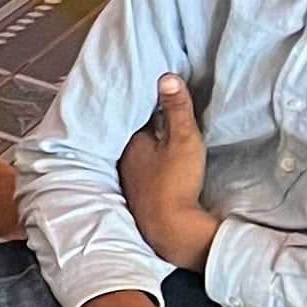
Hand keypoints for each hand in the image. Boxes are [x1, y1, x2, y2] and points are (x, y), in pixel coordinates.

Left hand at [118, 73, 221, 271]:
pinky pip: (145, 169)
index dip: (149, 102)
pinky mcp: (141, 194)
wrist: (171, 229)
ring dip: (149, 143)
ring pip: (139, 152)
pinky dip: (151, 161)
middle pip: (136, 134)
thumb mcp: (182, 139)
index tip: (156, 90)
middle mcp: (124, 160)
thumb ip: (177, 109)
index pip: (137, 115)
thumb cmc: (176, 183)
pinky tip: (160, 162)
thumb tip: (167, 77)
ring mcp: (130, 179)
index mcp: (130, 143)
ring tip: (162, 130)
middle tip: (158, 107)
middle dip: (146, 122)